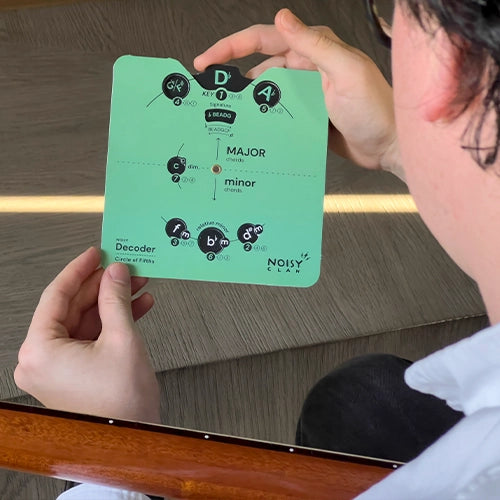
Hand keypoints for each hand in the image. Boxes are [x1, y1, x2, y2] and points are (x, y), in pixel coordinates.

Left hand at [14, 247, 160, 423]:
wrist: (133, 441)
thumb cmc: (120, 405)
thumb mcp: (122, 339)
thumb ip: (116, 298)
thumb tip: (115, 272)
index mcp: (41, 350)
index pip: (57, 295)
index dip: (79, 269)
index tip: (95, 253)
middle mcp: (41, 359)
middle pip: (72, 307)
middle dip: (103, 286)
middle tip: (124, 269)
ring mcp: (55, 367)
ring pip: (84, 321)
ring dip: (112, 303)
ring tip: (136, 286)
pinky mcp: (72, 372)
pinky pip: (90, 337)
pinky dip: (112, 322)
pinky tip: (135, 308)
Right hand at [194, 8, 402, 178]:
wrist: (389, 147)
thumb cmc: (376, 110)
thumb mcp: (346, 72)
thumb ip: (315, 44)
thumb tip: (282, 17)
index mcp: (315, 49)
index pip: (265, 38)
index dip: (232, 47)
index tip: (208, 60)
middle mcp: (308, 68)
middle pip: (260, 64)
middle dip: (231, 72)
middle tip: (208, 88)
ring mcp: (306, 93)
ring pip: (266, 90)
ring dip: (245, 98)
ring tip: (223, 110)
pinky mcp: (307, 116)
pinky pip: (278, 112)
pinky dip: (262, 116)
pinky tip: (250, 125)